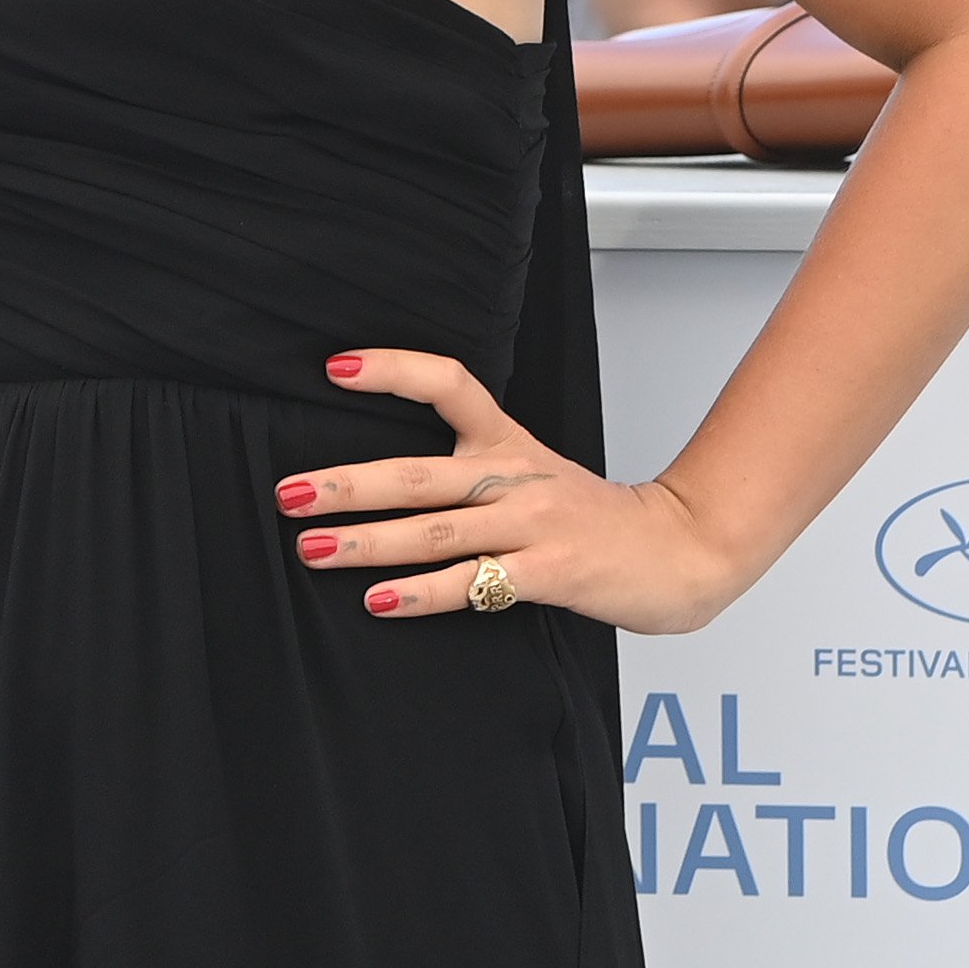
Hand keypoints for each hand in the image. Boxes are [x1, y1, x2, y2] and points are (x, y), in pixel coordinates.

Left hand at [276, 349, 746, 636]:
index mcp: (510, 443)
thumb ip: (472, 475)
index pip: (451, 384)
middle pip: (422, 472)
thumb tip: (386, 488)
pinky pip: (474, 582)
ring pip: (436, 529)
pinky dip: (422, 592)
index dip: (395, 370)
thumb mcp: (535, 475)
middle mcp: (516, 476)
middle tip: (289, 492)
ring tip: (312, 548)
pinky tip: (379, 600)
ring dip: (368, 541)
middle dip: (349, 483)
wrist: (679, 552)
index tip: (336, 367)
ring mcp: (534, 523)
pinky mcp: (551, 570)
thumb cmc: (597, 520)